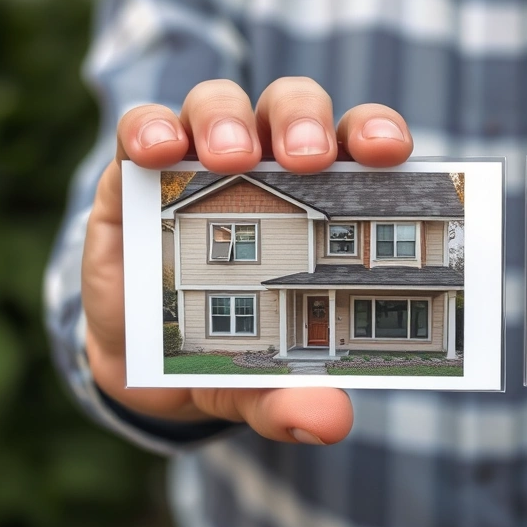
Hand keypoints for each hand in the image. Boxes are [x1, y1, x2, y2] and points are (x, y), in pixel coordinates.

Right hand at [82, 77, 412, 443]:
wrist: (142, 359)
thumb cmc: (224, 351)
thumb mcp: (256, 383)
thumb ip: (290, 398)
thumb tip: (328, 424)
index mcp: (318, 199)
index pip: (358, 145)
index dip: (377, 133)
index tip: (392, 152)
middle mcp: (264, 166)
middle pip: (293, 106)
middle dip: (305, 122)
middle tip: (308, 159)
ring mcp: (197, 161)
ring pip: (219, 103)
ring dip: (227, 120)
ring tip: (228, 157)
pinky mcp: (134, 171)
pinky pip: (141, 127)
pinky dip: (149, 128)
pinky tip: (155, 151)